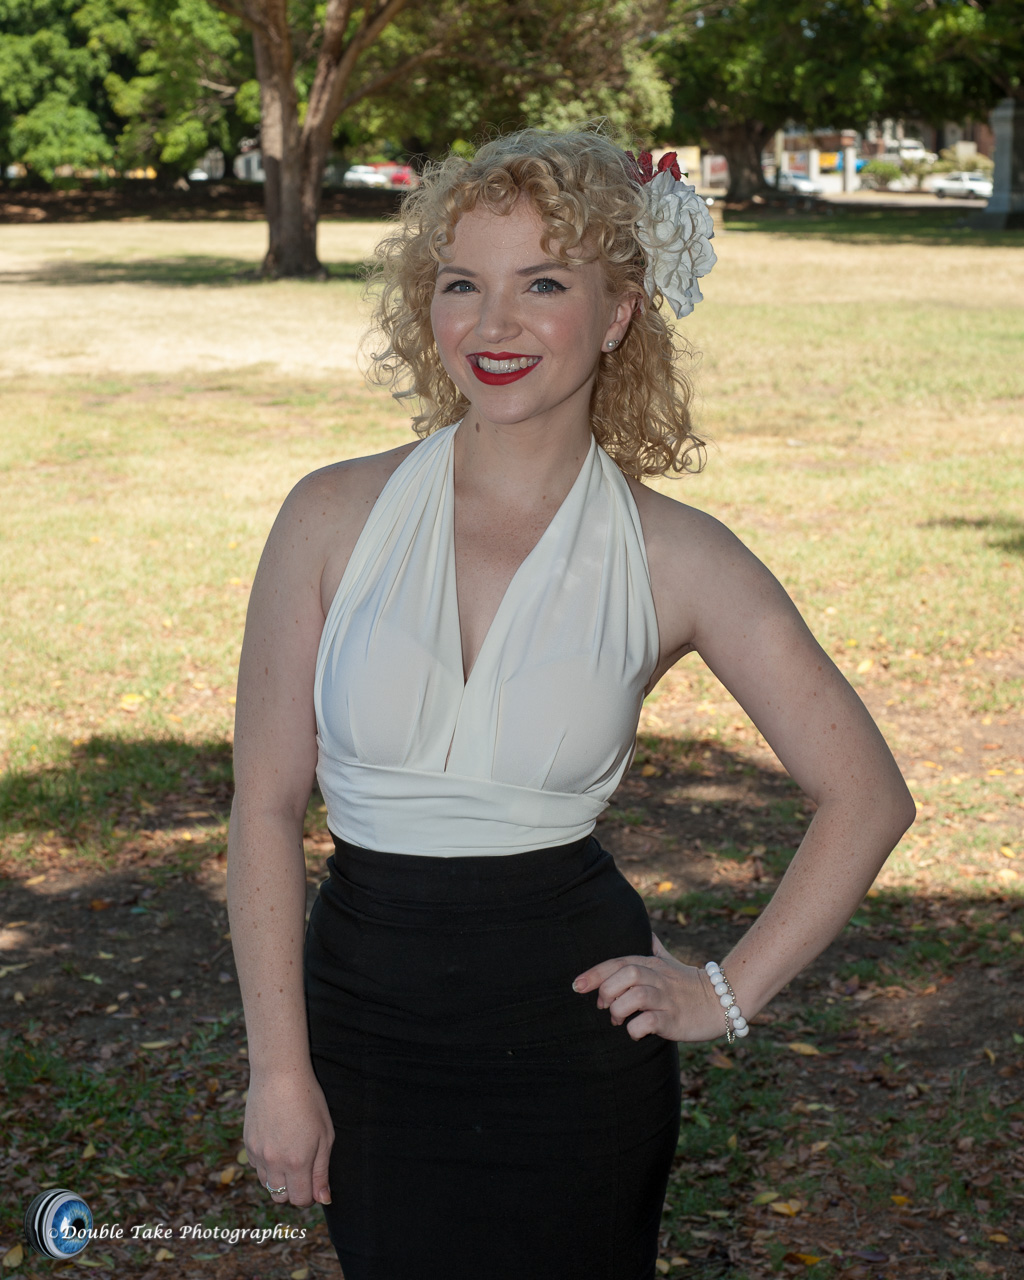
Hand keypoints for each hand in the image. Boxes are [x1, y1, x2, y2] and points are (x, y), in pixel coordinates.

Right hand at [244, 1065, 334, 1206]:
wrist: (279, 1074)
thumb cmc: (309, 1101)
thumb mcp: (325, 1135)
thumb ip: (322, 1171)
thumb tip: (323, 1198)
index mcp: (297, 1163)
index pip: (301, 1199)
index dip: (310, 1195)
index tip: (314, 1183)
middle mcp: (274, 1163)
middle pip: (281, 1197)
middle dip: (294, 1190)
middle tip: (303, 1170)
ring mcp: (258, 1154)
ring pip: (267, 1184)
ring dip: (279, 1179)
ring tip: (290, 1155)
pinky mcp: (248, 1144)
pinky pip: (257, 1167)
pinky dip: (267, 1165)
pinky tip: (277, 1144)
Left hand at [572, 934, 724, 1042]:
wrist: (723, 1002)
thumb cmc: (689, 984)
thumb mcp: (670, 962)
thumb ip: (655, 948)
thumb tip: (646, 931)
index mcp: (653, 964)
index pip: (618, 962)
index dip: (595, 973)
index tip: (576, 985)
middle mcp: (659, 978)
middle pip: (627, 974)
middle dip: (607, 990)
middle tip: (603, 1006)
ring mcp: (667, 998)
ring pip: (636, 996)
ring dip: (619, 1009)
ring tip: (618, 1019)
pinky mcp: (675, 1019)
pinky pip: (650, 1022)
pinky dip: (636, 1028)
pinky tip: (634, 1032)